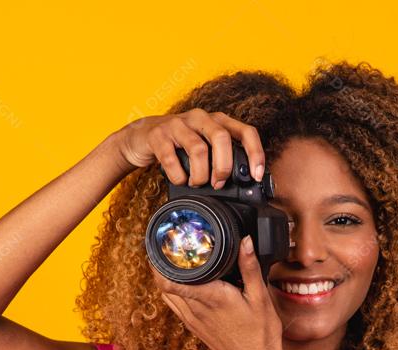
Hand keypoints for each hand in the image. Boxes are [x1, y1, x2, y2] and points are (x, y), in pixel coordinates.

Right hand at [112, 108, 265, 187]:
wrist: (141, 137)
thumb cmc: (179, 145)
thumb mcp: (205, 147)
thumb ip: (222, 158)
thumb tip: (244, 184)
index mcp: (217, 121)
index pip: (246, 131)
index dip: (255, 153)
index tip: (256, 176)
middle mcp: (201, 118)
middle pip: (222, 138)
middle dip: (223, 166)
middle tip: (218, 183)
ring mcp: (178, 124)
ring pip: (198, 149)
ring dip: (200, 175)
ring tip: (196, 183)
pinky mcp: (158, 135)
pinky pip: (171, 159)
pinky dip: (178, 176)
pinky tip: (179, 180)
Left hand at [153, 234, 285, 349]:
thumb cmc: (261, 333)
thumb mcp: (261, 297)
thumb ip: (250, 267)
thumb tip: (245, 241)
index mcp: (211, 298)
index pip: (171, 280)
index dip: (161, 261)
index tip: (163, 244)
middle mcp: (196, 309)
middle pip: (163, 283)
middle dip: (162, 263)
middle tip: (169, 245)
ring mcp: (192, 319)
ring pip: (166, 294)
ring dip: (164, 277)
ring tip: (173, 260)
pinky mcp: (193, 326)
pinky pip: (174, 305)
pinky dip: (172, 291)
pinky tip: (183, 282)